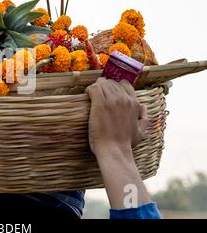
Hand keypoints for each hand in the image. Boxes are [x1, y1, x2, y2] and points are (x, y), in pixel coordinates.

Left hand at [85, 77, 152, 208]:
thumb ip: (144, 118)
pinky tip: (88, 96)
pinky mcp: (100, 104)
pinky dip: (89, 90)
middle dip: (104, 87)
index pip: (124, 83)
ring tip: (92, 96)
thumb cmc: (125, 143)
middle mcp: (124, 99)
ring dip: (96, 88)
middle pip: (111, 82)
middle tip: (97, 96)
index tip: (108, 94)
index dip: (115, 87)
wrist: (114, 150)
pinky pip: (93, 88)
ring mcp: (112, 100)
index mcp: (134, 103)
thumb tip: (143, 107)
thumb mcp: (141, 131)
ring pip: (102, 83)